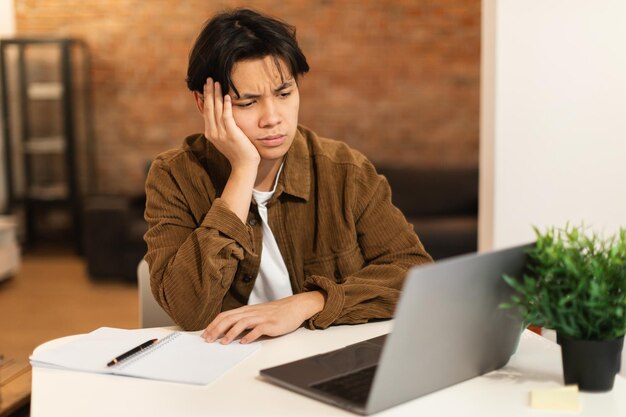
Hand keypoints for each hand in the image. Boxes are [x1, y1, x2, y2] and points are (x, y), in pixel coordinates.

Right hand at [200, 78, 259, 169]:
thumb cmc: (239, 152)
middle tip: (208, 79)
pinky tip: (227, 96)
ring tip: (216, 82)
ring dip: (216, 95)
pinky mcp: (231, 134)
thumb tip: (222, 117)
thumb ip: (222, 128)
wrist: (244, 166)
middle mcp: (213, 132)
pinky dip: (226, 106)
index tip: (205, 86)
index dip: (205, 98)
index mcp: (210, 133)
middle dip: (209, 92)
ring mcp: (221, 133)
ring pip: (216, 110)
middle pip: (209, 108)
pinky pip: (227, 117)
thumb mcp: (226, 139)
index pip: (206, 111)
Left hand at [202, 291, 324, 343]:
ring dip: (231, 333)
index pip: (225, 315)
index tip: (205, 334)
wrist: (295, 306)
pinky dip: (250, 335)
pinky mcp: (271, 323)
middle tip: (208, 340)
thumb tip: (228, 332)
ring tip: (223, 343)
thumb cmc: (275, 313)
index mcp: (246, 310)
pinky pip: (259, 329)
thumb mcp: (257, 314)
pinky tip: (244, 342)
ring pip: (242, 322)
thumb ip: (244, 321)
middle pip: (230, 318)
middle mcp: (252, 312)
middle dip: (217, 329)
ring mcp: (262, 317)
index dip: (214, 324)